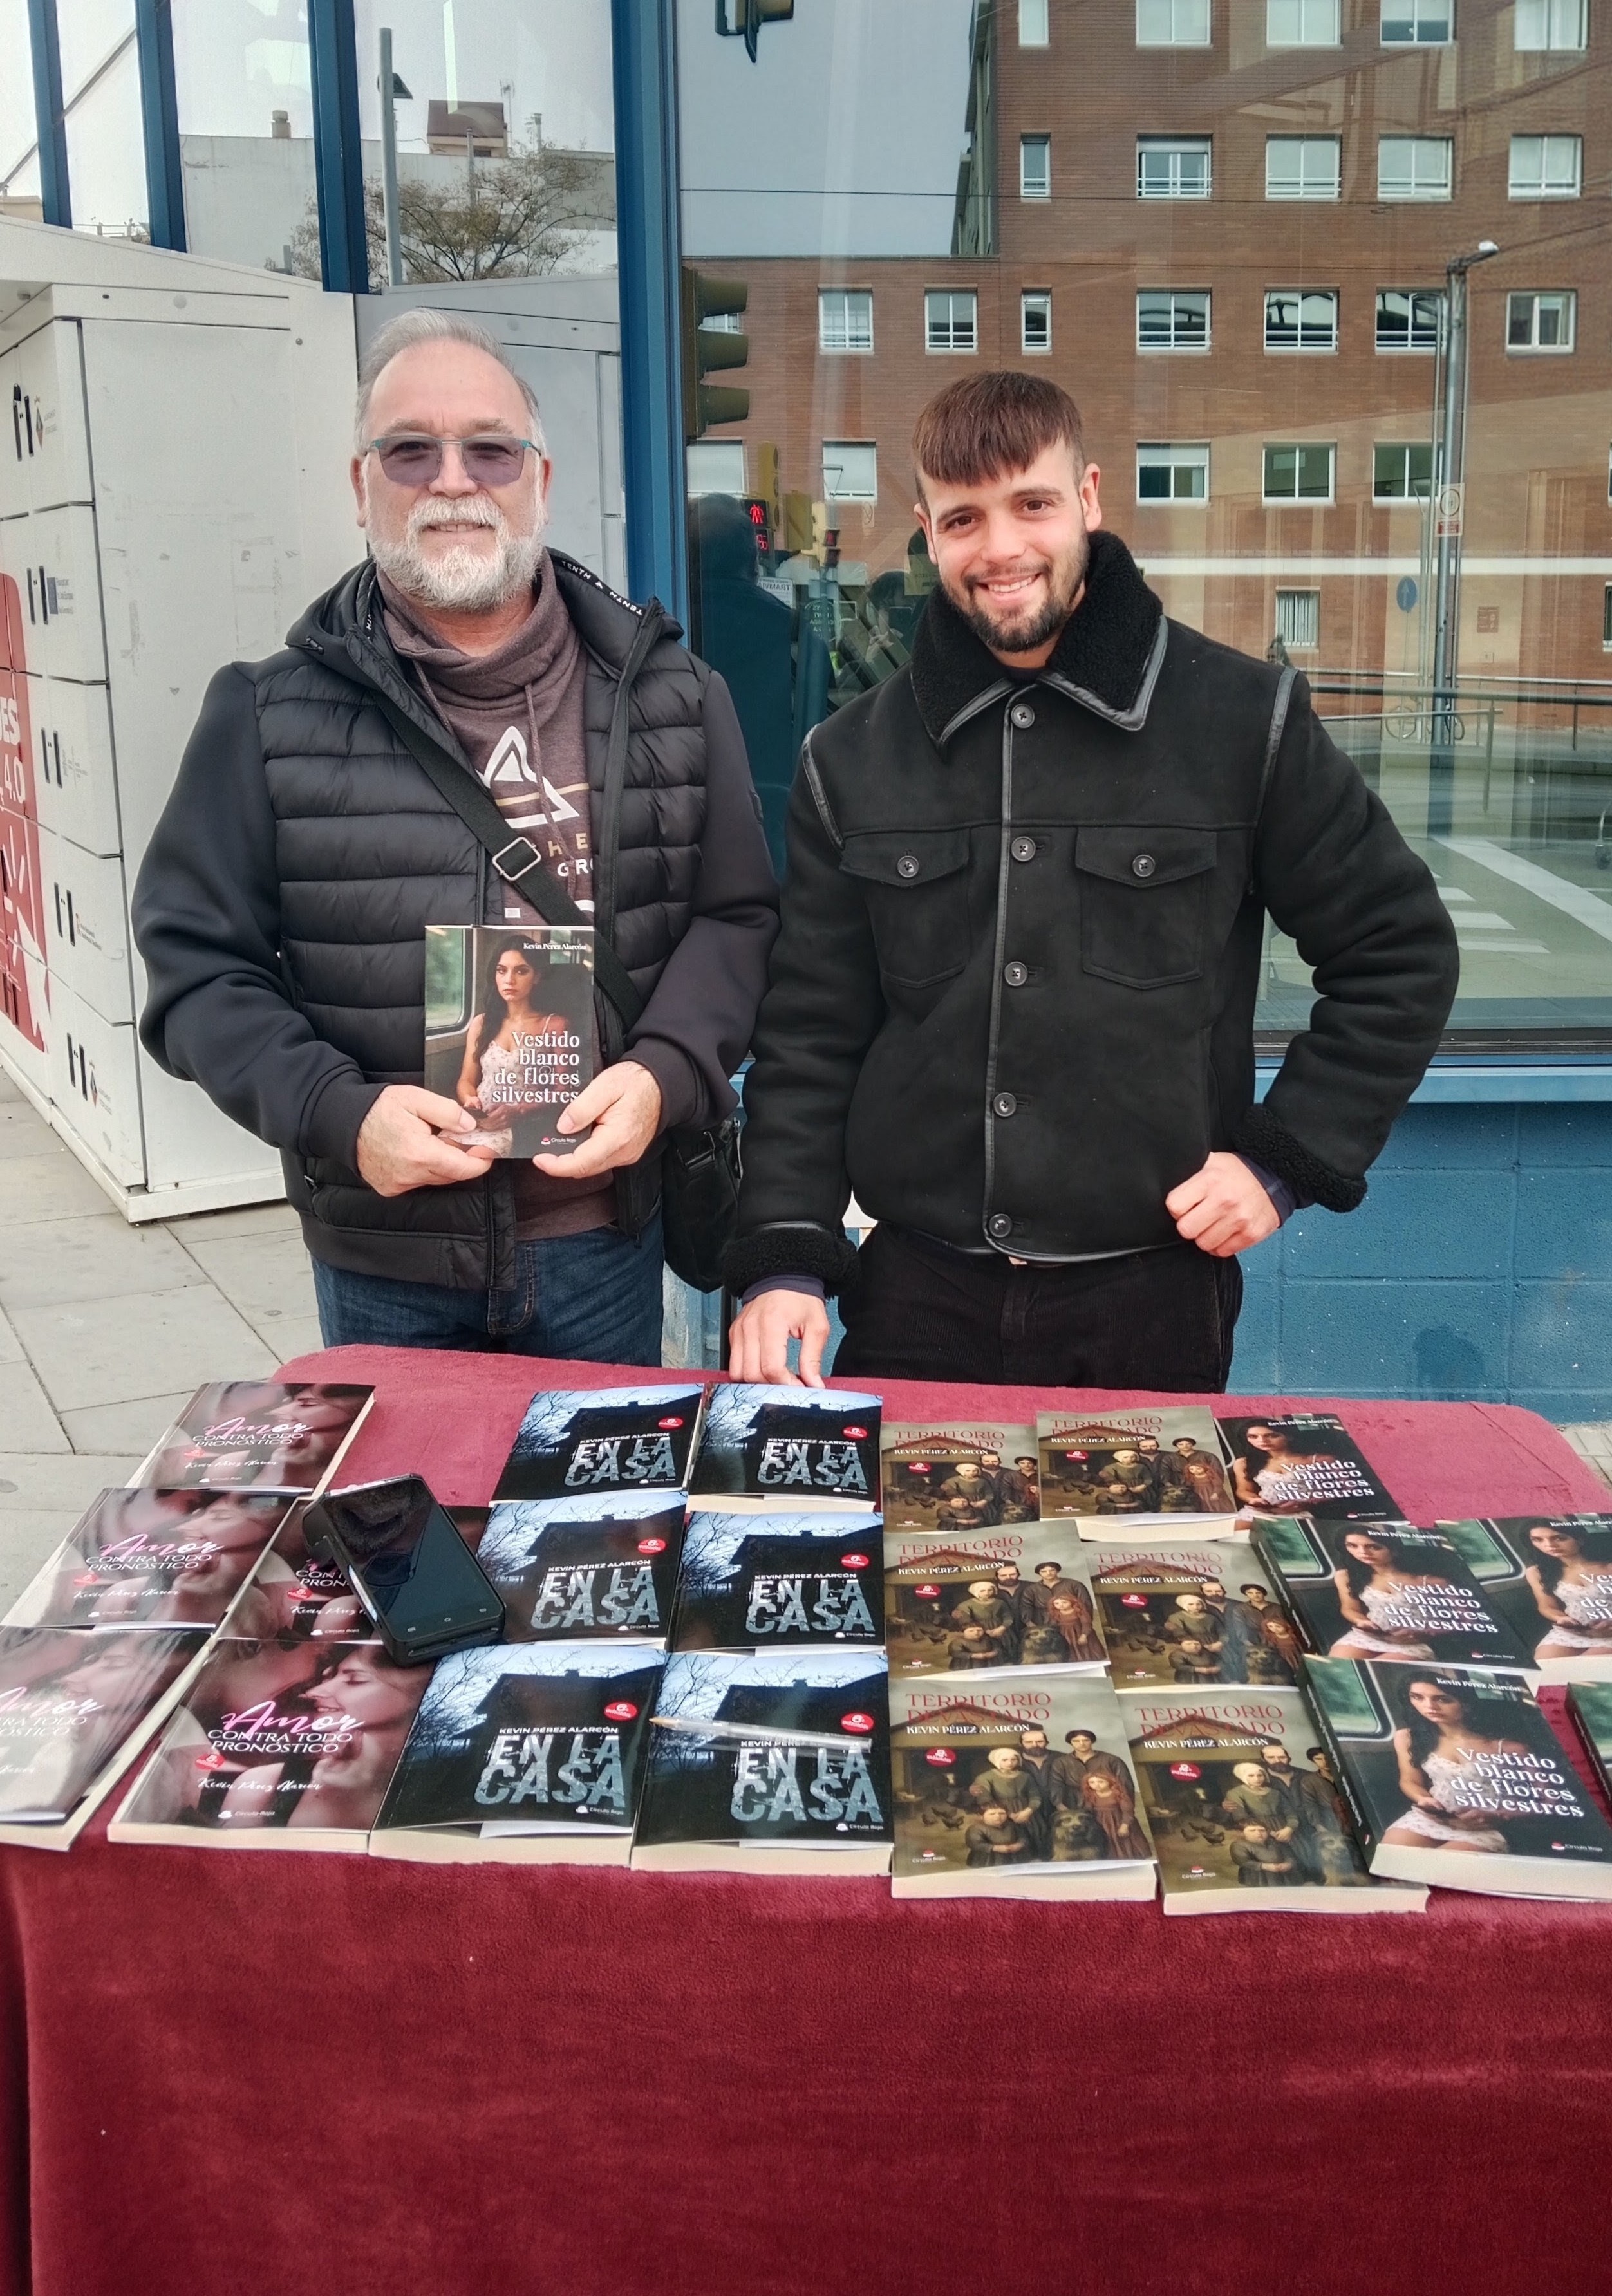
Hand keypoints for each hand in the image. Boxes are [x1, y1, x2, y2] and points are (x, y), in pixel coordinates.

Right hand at [356, 1085, 496, 1197]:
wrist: (342, 1122)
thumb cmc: (378, 1108)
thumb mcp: (416, 1098)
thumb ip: (447, 1112)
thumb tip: (470, 1126)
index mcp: (420, 1153)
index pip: (464, 1168)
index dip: (481, 1161)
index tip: (489, 1150)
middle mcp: (410, 1175)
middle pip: (451, 1174)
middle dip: (462, 1159)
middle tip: (462, 1138)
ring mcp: (398, 1184)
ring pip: (435, 1179)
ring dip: (442, 1164)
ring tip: (434, 1140)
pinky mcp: (389, 1188)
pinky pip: (417, 1182)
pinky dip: (424, 1169)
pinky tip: (415, 1151)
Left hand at [533, 1059, 662, 1179]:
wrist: (662, 1085)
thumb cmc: (637, 1082)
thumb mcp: (606, 1084)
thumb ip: (583, 1107)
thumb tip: (563, 1127)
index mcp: (617, 1137)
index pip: (582, 1162)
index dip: (557, 1165)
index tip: (540, 1158)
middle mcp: (623, 1152)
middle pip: (584, 1168)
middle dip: (560, 1163)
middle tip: (542, 1150)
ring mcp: (626, 1154)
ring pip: (591, 1166)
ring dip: (572, 1159)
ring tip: (555, 1144)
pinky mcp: (627, 1152)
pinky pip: (600, 1159)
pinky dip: (584, 1154)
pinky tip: (575, 1141)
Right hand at [727, 1288, 831, 1386]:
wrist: (783, 1278)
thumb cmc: (800, 1298)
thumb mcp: (817, 1326)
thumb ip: (813, 1358)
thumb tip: (814, 1384)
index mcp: (772, 1323)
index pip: (771, 1367)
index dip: (786, 1384)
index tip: (799, 1387)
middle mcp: (750, 1328)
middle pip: (752, 1374)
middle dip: (772, 1385)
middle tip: (790, 1383)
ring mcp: (739, 1331)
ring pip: (738, 1372)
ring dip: (757, 1381)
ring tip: (776, 1377)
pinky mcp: (734, 1334)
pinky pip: (734, 1363)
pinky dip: (748, 1371)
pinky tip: (764, 1368)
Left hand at [1165, 1152, 1280, 1256]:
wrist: (1275, 1178)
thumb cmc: (1238, 1172)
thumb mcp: (1211, 1162)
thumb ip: (1189, 1175)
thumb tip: (1166, 1180)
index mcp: (1210, 1179)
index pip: (1174, 1206)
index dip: (1177, 1208)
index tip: (1185, 1205)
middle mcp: (1225, 1200)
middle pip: (1186, 1229)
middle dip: (1189, 1225)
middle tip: (1198, 1216)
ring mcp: (1239, 1219)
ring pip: (1203, 1244)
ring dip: (1205, 1236)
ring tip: (1213, 1223)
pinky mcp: (1251, 1234)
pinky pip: (1222, 1252)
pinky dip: (1221, 1245)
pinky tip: (1225, 1231)